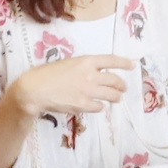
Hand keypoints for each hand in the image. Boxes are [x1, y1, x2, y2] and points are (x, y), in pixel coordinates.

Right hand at [11, 56, 139, 121]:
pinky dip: (100, 107)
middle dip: (122, 85)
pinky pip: (99, 107)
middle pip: (115, 80)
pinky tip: (99, 106)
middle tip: (123, 88)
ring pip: (111, 95)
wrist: (35, 89)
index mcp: (86, 61)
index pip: (111, 60)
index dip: (124, 63)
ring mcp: (88, 91)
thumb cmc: (46, 74)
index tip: (132, 65)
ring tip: (117, 98)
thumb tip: (94, 74)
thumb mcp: (67, 64)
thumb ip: (83, 68)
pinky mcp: (83, 105)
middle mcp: (90, 75)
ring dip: (116, 97)